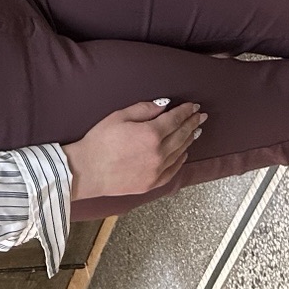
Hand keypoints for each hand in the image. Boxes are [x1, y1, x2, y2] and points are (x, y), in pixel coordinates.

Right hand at [63, 99, 206, 201]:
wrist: (87, 171)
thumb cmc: (99, 141)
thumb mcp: (119, 117)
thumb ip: (144, 109)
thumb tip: (164, 105)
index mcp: (150, 134)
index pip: (175, 120)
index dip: (185, 111)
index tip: (193, 106)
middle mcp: (159, 153)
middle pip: (182, 135)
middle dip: (192, 123)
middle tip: (201, 115)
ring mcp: (157, 171)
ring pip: (180, 152)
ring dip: (189, 139)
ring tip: (195, 130)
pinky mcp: (152, 183)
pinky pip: (173, 170)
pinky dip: (181, 159)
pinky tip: (184, 152)